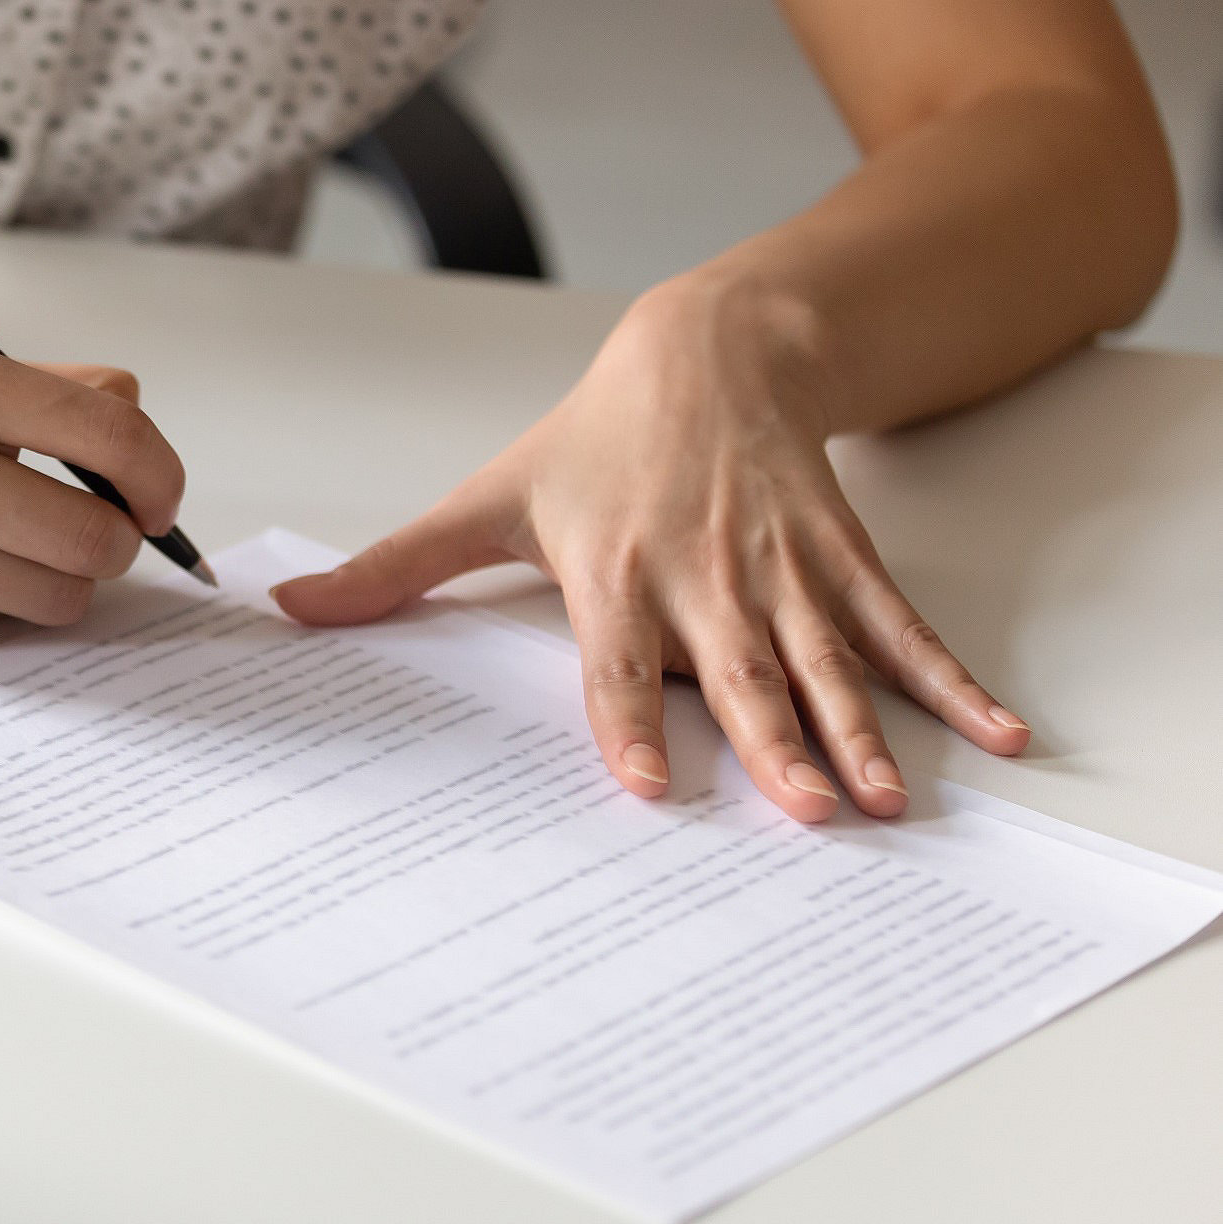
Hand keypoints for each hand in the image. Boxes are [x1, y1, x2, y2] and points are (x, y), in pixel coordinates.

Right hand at [0, 331, 183, 637]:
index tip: (159, 493)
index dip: (158, 475)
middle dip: (118, 539)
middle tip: (102, 525)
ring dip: (62, 577)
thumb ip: (43, 389)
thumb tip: (133, 424)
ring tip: (22, 541)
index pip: (110, 436)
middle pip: (96, 539)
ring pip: (58, 598)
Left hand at [271, 276, 1029, 822]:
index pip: (617, 661)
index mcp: (615, 570)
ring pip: (823, 659)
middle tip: (804, 812)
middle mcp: (702, 575)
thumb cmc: (593, 442)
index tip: (644, 786)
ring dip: (859, 729)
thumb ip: (395, 568)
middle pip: (737, 673)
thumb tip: (291, 608)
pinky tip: (994, 735)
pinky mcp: (838, 557)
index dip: (627, 721)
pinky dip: (945, 681)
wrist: (710, 350)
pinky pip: (897, 628)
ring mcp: (780, 567)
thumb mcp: (489, 497)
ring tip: (885, 800)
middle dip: (773, 741)